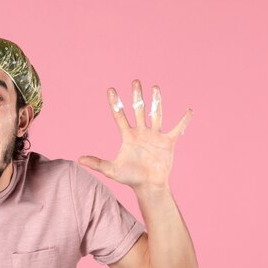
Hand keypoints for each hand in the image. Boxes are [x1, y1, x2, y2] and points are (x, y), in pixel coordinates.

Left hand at [78, 80, 192, 190]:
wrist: (148, 186)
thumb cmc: (130, 178)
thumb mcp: (111, 170)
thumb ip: (96, 163)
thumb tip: (78, 159)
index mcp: (128, 136)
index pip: (119, 116)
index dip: (115, 103)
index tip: (110, 89)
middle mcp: (141, 132)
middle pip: (138, 110)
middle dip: (136, 96)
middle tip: (135, 81)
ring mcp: (155, 136)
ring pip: (155, 114)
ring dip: (156, 101)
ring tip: (155, 87)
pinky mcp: (167, 142)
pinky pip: (176, 129)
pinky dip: (183, 121)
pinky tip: (189, 111)